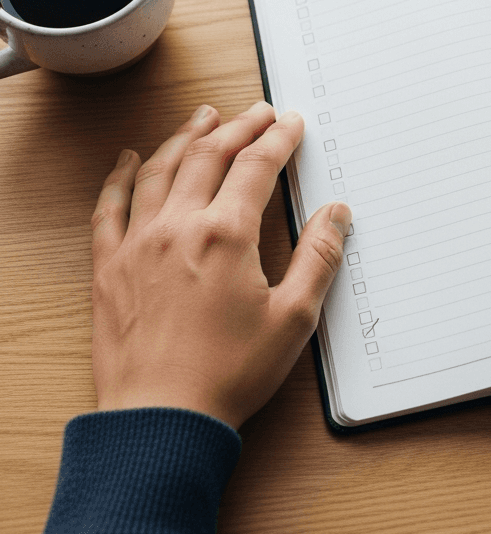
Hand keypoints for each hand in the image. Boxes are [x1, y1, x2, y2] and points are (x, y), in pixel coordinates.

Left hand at [90, 101, 350, 429]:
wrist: (161, 420)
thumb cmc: (228, 374)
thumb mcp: (294, 318)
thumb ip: (319, 257)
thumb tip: (337, 214)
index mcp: (226, 235)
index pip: (257, 166)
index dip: (278, 138)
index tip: (290, 123)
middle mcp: (179, 227)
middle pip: (210, 156)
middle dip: (239, 126)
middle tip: (257, 113)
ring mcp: (139, 244)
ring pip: (160, 169)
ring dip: (185, 136)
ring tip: (203, 116)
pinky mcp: (110, 267)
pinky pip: (109, 208)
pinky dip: (119, 177)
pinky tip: (127, 159)